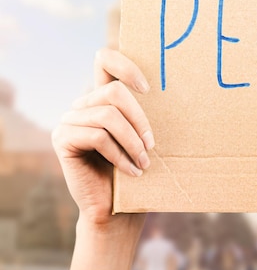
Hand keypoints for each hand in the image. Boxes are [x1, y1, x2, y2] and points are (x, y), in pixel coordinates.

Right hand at [52, 48, 152, 228]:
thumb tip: (180, 89)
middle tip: (153, 145)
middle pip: (114, 92)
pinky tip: (131, 171)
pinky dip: (119, 155)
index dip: (125, 65)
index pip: (105, 59)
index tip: (148, 89)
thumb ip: (147, 113)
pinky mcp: (62, 139)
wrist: (117, 209)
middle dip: (140, 119)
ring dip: (133, 142)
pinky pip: (98, 136)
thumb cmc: (137, 169)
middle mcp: (83, 104)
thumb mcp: (145, 136)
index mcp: (103, 98)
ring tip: (145, 163)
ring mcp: (69, 120)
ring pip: (108, 116)